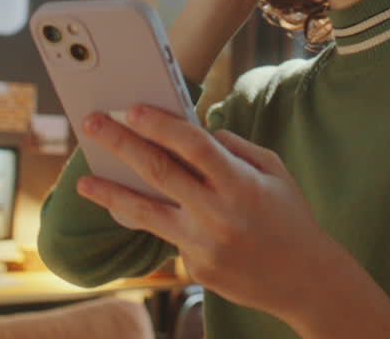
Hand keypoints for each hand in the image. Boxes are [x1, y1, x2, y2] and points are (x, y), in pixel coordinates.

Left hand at [75, 105, 332, 320]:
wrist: (305, 281)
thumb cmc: (290, 217)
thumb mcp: (274, 172)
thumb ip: (234, 149)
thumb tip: (193, 133)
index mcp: (241, 184)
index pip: (193, 146)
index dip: (161, 125)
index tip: (133, 108)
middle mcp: (218, 214)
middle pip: (158, 172)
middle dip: (120, 144)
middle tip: (92, 124)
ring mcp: (203, 246)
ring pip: (145, 213)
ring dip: (110, 194)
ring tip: (83, 182)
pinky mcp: (195, 269)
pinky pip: (169, 236)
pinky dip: (157, 221)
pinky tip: (141, 214)